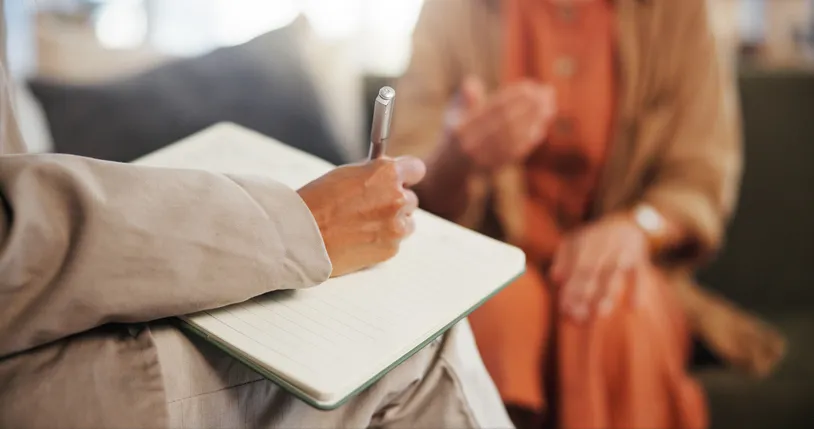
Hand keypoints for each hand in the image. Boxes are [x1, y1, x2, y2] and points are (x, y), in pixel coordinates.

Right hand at [297, 157, 425, 276]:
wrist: (302, 236)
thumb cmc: (316, 202)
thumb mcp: (346, 174)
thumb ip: (373, 174)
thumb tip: (386, 176)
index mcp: (387, 173)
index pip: (416, 169)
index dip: (407, 175)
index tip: (403, 180)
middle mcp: (397, 198)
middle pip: (411, 199)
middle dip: (395, 202)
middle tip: (372, 207)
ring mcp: (396, 226)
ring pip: (406, 223)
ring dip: (392, 223)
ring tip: (364, 226)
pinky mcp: (390, 249)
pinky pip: (394, 243)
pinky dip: (382, 241)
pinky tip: (360, 239)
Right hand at [448, 76, 555, 169]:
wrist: (449, 169)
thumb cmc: (455, 133)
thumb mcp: (452, 114)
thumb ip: (463, 98)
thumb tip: (471, 83)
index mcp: (461, 127)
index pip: (493, 108)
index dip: (515, 96)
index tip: (531, 85)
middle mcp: (471, 145)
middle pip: (508, 122)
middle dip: (531, 106)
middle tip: (547, 92)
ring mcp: (483, 159)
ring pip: (515, 138)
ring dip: (535, 121)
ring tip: (549, 106)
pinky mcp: (494, 169)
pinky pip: (516, 153)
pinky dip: (530, 139)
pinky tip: (541, 126)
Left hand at [551, 214, 649, 321]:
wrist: (626, 222)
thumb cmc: (594, 239)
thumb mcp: (575, 241)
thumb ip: (563, 258)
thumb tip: (554, 278)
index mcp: (586, 243)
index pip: (576, 268)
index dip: (571, 288)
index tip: (565, 308)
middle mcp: (603, 246)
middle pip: (592, 272)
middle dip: (584, 294)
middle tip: (578, 317)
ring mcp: (622, 251)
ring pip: (614, 274)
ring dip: (607, 293)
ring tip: (601, 313)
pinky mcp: (640, 258)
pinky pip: (640, 274)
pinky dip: (638, 289)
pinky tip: (633, 307)